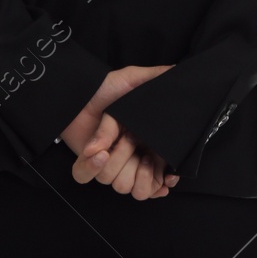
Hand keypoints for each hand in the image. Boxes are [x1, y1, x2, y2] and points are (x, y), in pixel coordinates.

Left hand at [58, 63, 177, 196]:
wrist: (80, 93)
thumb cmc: (107, 87)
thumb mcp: (133, 78)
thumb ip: (157, 76)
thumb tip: (176, 70)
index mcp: (147, 144)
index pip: (161, 176)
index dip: (164, 181)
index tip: (167, 176)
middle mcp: (130, 158)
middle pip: (139, 187)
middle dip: (135, 169)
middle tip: (133, 145)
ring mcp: (109, 163)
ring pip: (117, 184)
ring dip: (113, 165)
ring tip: (110, 146)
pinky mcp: (87, 165)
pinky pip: (88, 178)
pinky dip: (91, 168)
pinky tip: (97, 153)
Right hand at [72, 110, 175, 196]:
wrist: (155, 103)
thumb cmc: (130, 107)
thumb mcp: (115, 114)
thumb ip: (103, 132)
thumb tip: (91, 151)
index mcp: (100, 153)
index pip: (82, 174)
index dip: (90, 168)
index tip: (104, 154)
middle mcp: (116, 168)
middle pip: (110, 180)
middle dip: (121, 157)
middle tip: (130, 138)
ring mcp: (135, 173)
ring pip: (132, 191)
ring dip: (141, 173)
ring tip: (147, 156)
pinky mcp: (155, 176)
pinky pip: (155, 191)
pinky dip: (163, 185)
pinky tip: (168, 176)